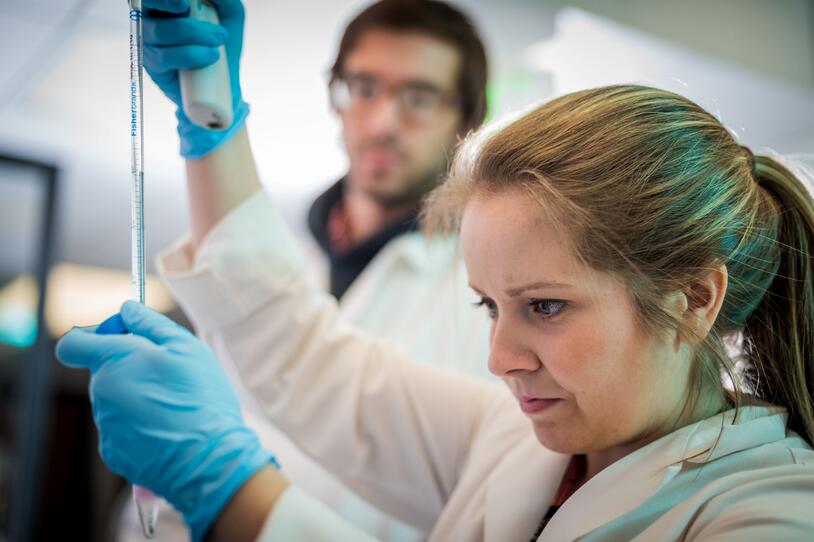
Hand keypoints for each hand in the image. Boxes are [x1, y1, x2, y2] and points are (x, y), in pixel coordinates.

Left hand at [56, 301, 275, 541]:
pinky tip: (168, 429)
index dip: (94, 336)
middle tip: (169, 375)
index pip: (74, 343)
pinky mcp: (113, 451)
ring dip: (137, 397)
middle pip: (104, 371)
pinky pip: (122, 428)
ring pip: (116, 400)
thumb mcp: (186, 347)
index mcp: (114, 361)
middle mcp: (101, 392)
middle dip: (129, 367)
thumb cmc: (200, 397)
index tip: (122, 339)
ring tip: (174, 406)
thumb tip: (128, 309)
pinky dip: (140, 425)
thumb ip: (151, 323)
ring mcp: (106, 425)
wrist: (207, 458)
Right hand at [142, 0, 247, 157]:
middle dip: (168, 2)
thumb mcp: (230, 15)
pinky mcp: (154, 66)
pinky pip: (165, 57)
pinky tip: (211, 55)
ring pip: (162, 31)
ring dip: (193, 33)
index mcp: (169, 5)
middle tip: (188, 6)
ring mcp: (150, 43)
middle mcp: (154, 20)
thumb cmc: (224, 44)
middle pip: (149, 4)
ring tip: (218, 39)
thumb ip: (223, 0)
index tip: (185, 1)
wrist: (226, 82)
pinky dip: (191, 55)